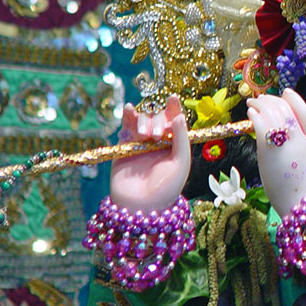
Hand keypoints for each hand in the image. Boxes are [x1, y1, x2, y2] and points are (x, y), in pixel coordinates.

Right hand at [110, 95, 190, 213]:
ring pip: (142, 120)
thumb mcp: (181, 162)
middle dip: (158, 121)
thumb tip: (178, 115)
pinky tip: (128, 109)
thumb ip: (181, 138)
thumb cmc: (166, 187)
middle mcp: (158, 142)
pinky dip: (127, 116)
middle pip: (158, 118)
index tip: (173, 98)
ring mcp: (140, 144)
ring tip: (145, 136)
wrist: (142, 206)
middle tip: (157, 136)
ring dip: (144, 122)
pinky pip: (125, 127)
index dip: (174, 108)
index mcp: (174, 145)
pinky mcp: (123, 147)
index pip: (175, 121)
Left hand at [247, 89, 305, 216]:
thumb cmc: (299, 186)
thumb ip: (298, 143)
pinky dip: (255, 115)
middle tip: (260, 99)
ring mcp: (287, 143)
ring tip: (251, 104)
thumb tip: (280, 129)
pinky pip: (262, 125)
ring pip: (273, 113)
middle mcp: (301, 139)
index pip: (304, 111)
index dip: (293, 98)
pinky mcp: (270, 150)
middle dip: (272, 100)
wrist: (299, 203)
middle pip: (286, 109)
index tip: (284, 92)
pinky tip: (250, 114)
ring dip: (260, 105)